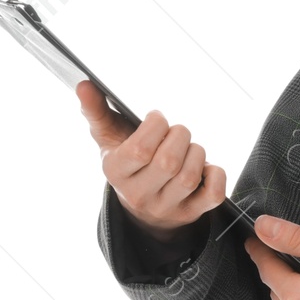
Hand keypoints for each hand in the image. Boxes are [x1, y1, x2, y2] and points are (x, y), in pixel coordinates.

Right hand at [76, 79, 225, 244]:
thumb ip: (96, 111)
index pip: (140, 150)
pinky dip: (216, 174)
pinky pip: (213, 194)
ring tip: (187, 149)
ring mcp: (165, 207)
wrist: (141, 208)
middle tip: (175, 133)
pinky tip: (206, 166)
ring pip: (190, 176)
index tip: (157, 119)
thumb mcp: (108, 139)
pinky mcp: (190, 214)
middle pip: (168, 162)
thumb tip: (83, 85)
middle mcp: (138, 194)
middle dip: (180, 136)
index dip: (156, 126)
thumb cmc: (127, 162)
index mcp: (116, 172)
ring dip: (197, 153)